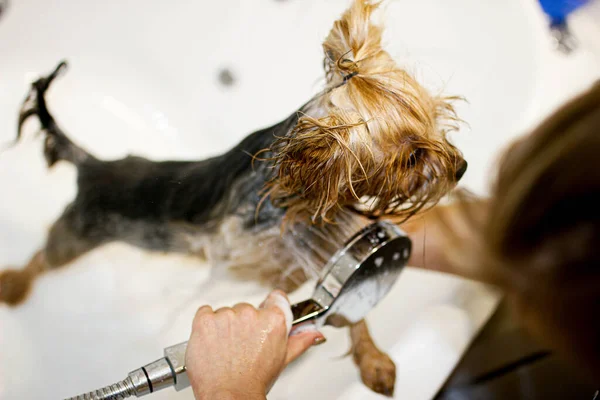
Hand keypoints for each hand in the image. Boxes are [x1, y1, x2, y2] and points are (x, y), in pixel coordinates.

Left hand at [185, 290, 325, 399]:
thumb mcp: (281, 360)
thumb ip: (299, 341)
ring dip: (225, 326)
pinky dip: (207, 325)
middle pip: (248, 308)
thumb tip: (313, 333)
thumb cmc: (254, 381)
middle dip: (245, 324)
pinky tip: (213, 342)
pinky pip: (205, 312)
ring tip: (228, 349)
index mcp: (274, 320)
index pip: (276, 298)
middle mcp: (251, 314)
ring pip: (226, 312)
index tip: (264, 317)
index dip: (270, 309)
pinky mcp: (205, 320)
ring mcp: (226, 316)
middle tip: (243, 346)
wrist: (228, 395)